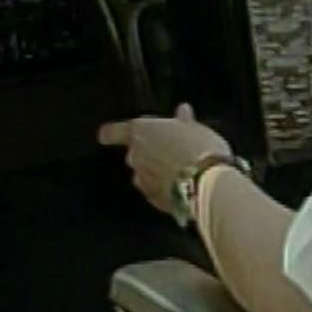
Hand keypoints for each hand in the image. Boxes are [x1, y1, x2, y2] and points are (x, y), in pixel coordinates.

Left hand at [96, 103, 232, 216]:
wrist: (205, 185)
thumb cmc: (199, 149)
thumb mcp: (195, 128)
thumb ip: (184, 122)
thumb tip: (182, 112)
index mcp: (141, 132)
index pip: (113, 132)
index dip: (112, 133)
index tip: (107, 135)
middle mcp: (135, 157)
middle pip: (135, 153)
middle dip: (149, 153)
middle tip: (172, 150)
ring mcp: (143, 181)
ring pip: (145, 173)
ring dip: (157, 172)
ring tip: (182, 170)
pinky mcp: (154, 200)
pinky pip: (155, 190)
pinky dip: (165, 187)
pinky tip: (184, 186)